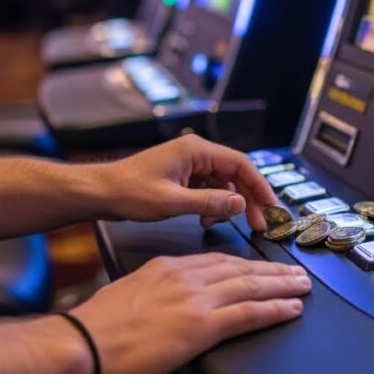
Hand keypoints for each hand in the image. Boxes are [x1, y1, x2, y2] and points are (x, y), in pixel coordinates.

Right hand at [70, 253, 309, 373]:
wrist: (84, 343)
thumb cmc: (97, 327)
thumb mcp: (130, 294)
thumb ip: (157, 291)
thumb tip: (169, 302)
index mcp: (167, 267)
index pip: (216, 259)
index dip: (245, 262)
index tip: (261, 265)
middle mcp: (185, 277)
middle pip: (239, 267)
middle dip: (270, 269)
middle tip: (295, 270)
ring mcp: (195, 300)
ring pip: (250, 285)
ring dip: (281, 284)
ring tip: (302, 285)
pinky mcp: (201, 326)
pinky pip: (248, 313)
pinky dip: (274, 309)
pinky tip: (291, 308)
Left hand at [97, 135, 277, 230]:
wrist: (101, 192)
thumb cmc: (129, 191)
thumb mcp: (173, 202)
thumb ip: (210, 203)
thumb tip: (240, 204)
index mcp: (196, 150)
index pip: (241, 163)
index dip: (259, 185)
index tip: (272, 205)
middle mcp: (195, 152)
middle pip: (234, 173)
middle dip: (247, 198)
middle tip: (259, 223)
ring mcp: (188, 164)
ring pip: (221, 182)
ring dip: (227, 204)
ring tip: (226, 223)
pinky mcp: (181, 176)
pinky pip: (207, 189)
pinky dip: (211, 205)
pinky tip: (204, 220)